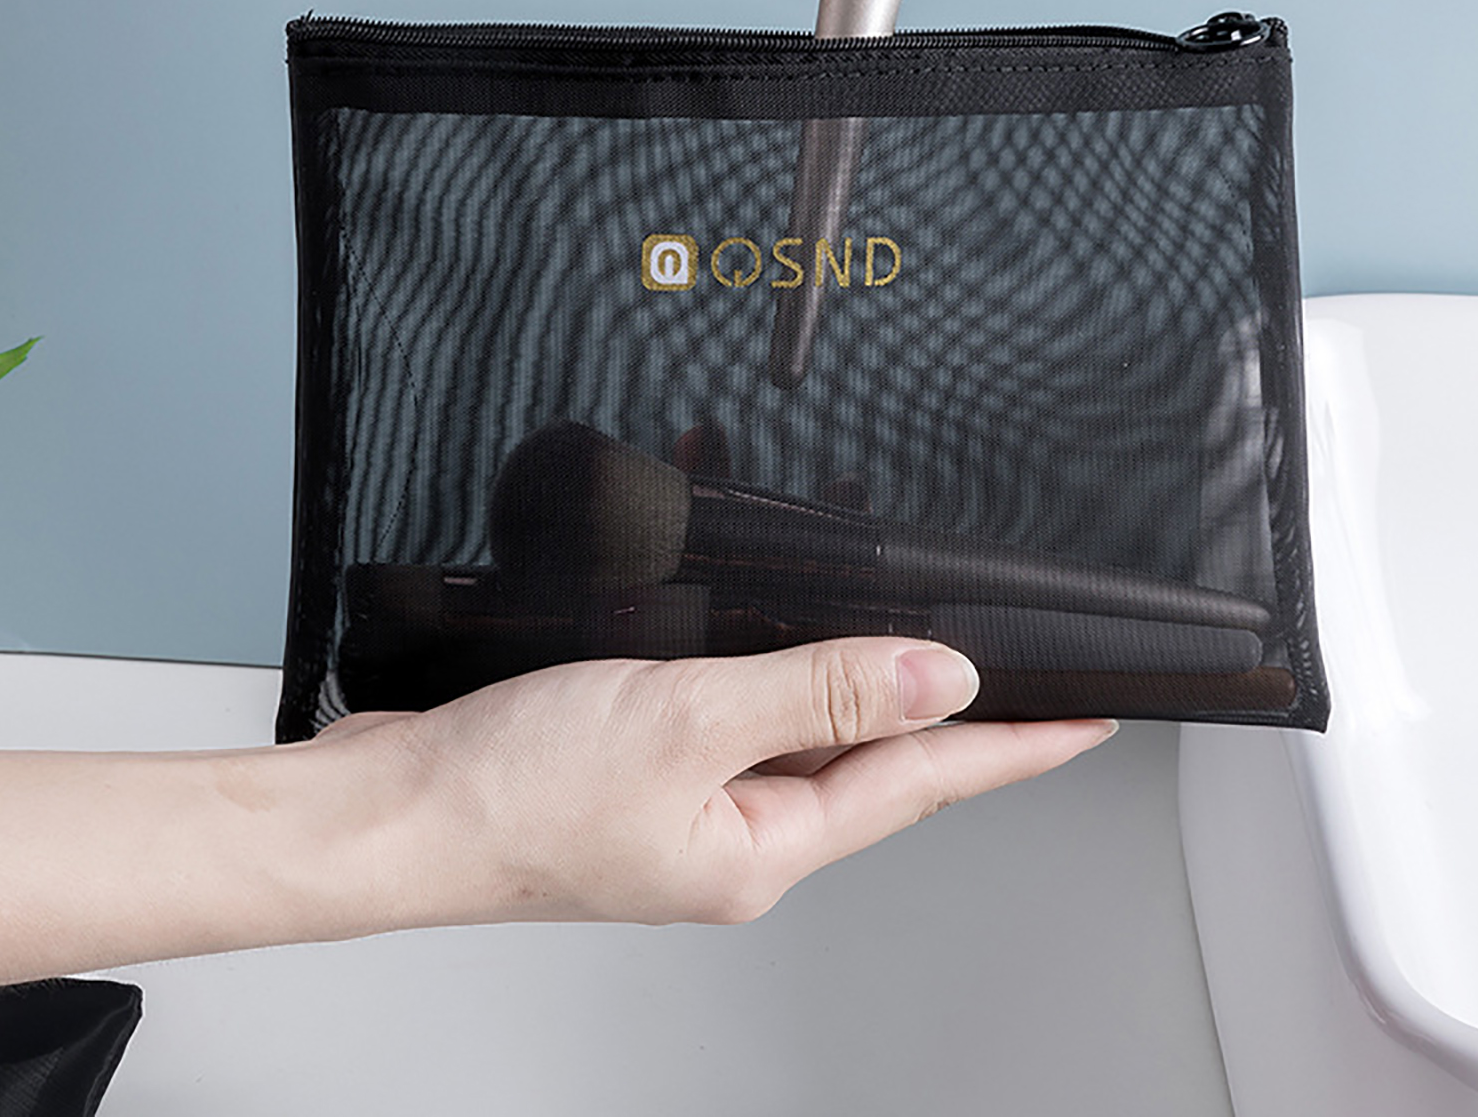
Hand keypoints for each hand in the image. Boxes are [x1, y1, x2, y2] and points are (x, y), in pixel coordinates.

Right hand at [311, 640, 1116, 928]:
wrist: (391, 809)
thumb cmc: (513, 789)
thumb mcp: (690, 722)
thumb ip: (820, 693)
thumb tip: (938, 677)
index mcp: (764, 848)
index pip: (925, 784)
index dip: (1013, 746)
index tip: (1086, 722)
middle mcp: (738, 835)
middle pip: (875, 763)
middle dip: (945, 710)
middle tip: (1019, 673)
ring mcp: (690, 803)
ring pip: (803, 728)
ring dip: (850, 672)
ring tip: (898, 631)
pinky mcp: (644, 768)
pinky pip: (738, 711)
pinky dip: (768, 665)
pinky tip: (769, 635)